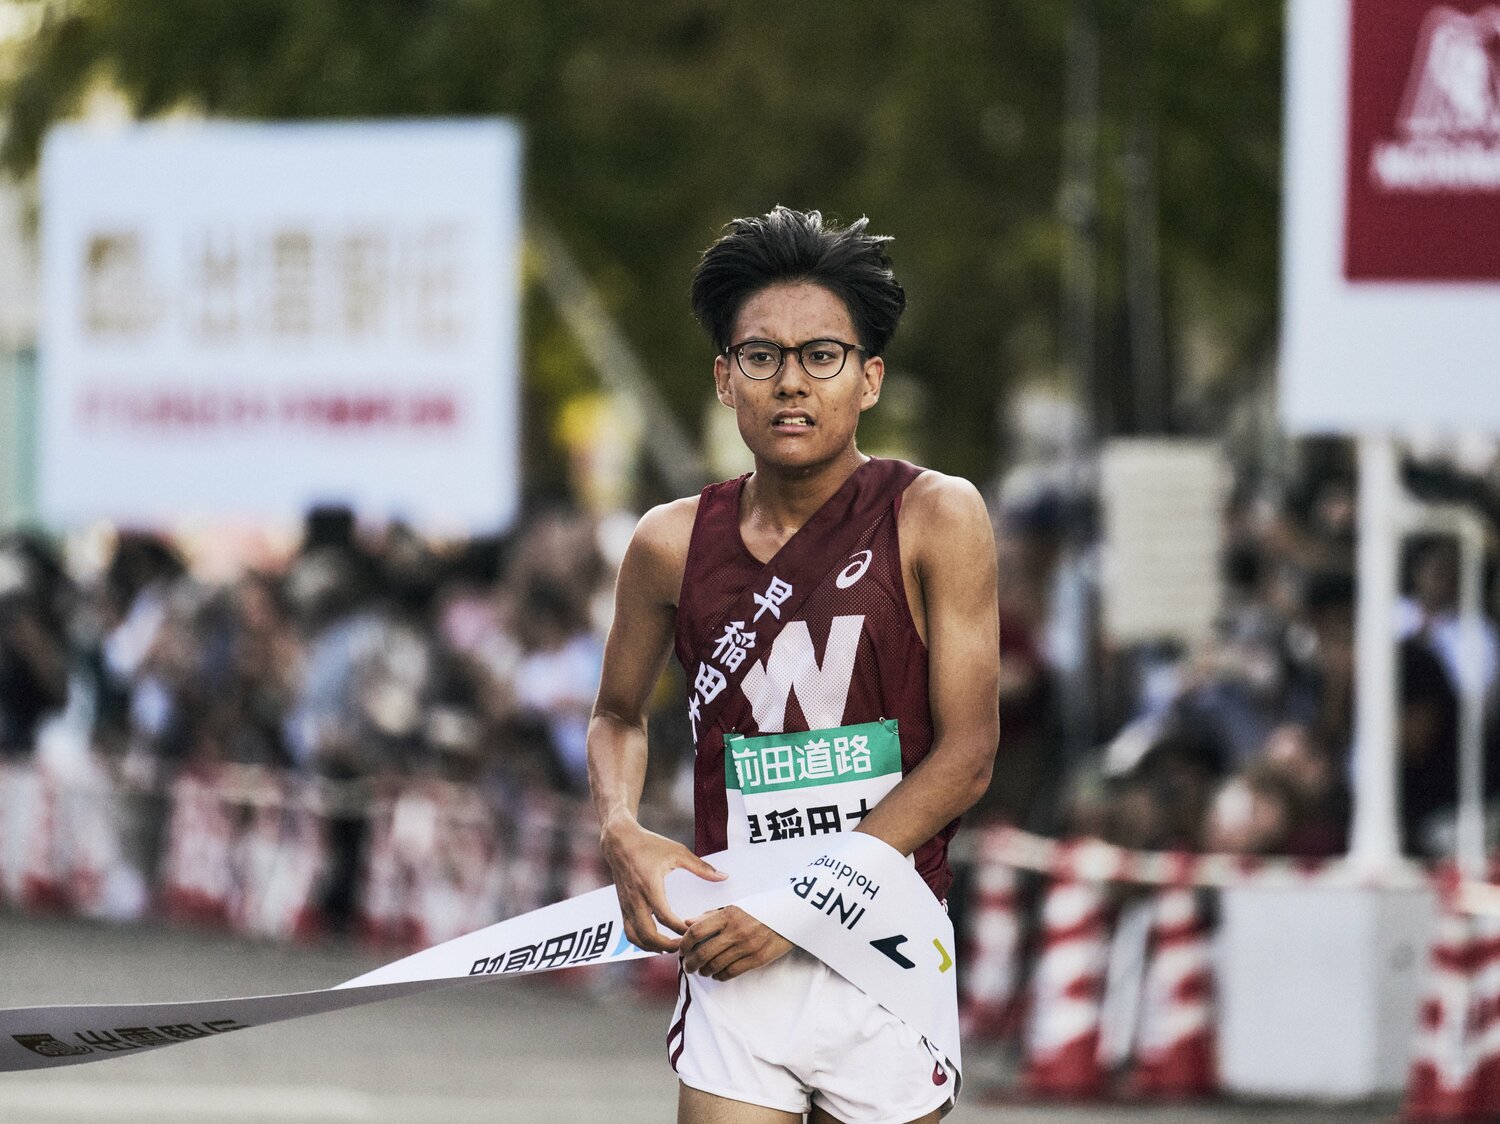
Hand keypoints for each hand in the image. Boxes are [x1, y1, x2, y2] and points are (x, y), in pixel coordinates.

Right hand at [601, 818, 724, 952]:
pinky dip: (641, 941)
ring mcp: (626, 905)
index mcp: (650, 886)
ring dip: (652, 947)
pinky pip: (629, 932)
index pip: (665, 917)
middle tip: (684, 946)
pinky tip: (655, 941)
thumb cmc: (649, 844)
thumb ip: (701, 867)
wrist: (620, 841)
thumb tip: (723, 877)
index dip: (680, 929)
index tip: (694, 931)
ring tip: (670, 947)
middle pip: (648, 935)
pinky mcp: (622, 906)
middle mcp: (635, 899)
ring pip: (635, 938)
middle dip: (667, 945)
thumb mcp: (677, 852)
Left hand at [679, 906, 792, 980]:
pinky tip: (717, 975)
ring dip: (705, 971)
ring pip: (716, 965)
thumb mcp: (737, 905)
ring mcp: (747, 946)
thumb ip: (712, 915)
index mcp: (729, 914)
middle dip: (691, 963)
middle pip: (703, 952)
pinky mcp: (758, 959)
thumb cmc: (763, 908)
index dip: (685, 943)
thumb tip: (688, 923)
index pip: (697, 931)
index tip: (682, 949)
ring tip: (702, 970)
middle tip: (688, 966)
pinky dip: (720, 976)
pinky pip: (732, 972)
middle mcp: (736, 931)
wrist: (793, 914)